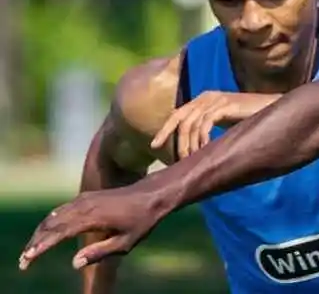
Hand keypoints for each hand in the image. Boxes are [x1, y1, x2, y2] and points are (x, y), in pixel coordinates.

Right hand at [18, 182, 174, 270]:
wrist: (153, 194)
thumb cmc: (143, 220)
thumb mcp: (126, 242)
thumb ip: (100, 253)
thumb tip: (75, 264)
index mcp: (92, 217)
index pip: (58, 234)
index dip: (41, 247)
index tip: (28, 260)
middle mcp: (84, 205)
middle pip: (50, 224)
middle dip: (35, 243)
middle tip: (25, 261)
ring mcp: (84, 198)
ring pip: (53, 216)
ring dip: (40, 233)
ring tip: (32, 250)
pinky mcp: (86, 196)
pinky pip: (61, 209)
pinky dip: (50, 222)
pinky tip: (46, 232)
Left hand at [151, 91, 278, 157]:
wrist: (273, 107)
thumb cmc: (251, 117)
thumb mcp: (225, 121)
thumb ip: (209, 127)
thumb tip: (195, 147)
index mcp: (203, 99)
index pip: (177, 114)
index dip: (165, 130)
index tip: (154, 146)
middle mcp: (206, 97)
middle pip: (181, 119)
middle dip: (176, 141)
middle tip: (177, 161)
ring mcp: (216, 99)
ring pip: (192, 124)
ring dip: (191, 144)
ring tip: (194, 159)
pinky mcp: (225, 105)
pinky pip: (206, 124)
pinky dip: (203, 139)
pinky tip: (206, 150)